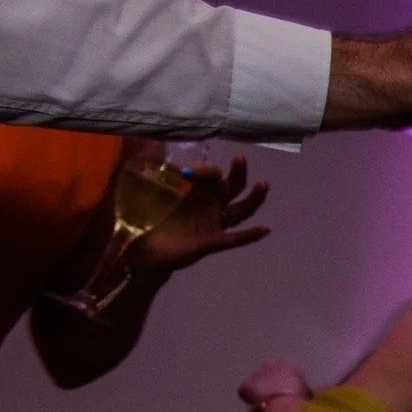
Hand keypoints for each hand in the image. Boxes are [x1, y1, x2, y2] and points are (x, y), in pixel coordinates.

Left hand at [126, 156, 270, 279]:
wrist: (146, 251)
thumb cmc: (150, 221)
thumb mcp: (150, 194)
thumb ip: (158, 179)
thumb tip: (165, 164)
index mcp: (197, 193)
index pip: (210, 176)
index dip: (203, 171)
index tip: (186, 171)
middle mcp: (210, 206)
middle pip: (232, 188)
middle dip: (238, 174)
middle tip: (240, 160)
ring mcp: (213, 224)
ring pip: (240, 211)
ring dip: (253, 199)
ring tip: (263, 185)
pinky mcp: (212, 242)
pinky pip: (234, 239)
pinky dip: (250, 235)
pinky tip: (264, 229)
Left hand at [237, 360, 309, 411]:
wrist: (284, 407)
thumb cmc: (300, 400)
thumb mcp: (306, 392)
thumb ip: (301, 388)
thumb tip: (300, 393)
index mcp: (287, 364)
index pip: (284, 369)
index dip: (285, 381)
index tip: (288, 391)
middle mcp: (269, 364)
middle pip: (268, 373)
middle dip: (270, 382)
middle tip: (275, 396)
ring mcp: (255, 375)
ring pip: (256, 382)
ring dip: (259, 390)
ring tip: (267, 404)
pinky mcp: (245, 386)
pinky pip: (245, 393)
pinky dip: (250, 399)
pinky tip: (258, 407)